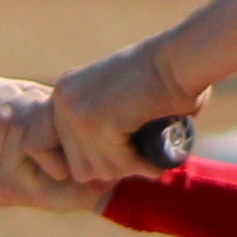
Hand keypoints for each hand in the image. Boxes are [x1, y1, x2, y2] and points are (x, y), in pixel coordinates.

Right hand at [0, 67, 111, 212]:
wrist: (101, 171)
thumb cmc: (58, 133)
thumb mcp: (15, 104)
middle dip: (8, 97)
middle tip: (36, 108)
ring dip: (27, 105)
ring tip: (49, 119)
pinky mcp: (14, 186)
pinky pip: (17, 131)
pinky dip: (36, 118)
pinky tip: (53, 132)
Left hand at [43, 39, 201, 186]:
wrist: (183, 58)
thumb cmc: (166, 77)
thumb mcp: (119, 101)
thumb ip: (101, 130)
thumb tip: (97, 178)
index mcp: (65, 92)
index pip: (53, 147)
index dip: (86, 161)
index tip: (116, 161)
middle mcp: (63, 100)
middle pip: (78, 164)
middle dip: (112, 168)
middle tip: (141, 160)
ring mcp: (78, 112)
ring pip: (98, 169)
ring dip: (128, 169)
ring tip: (150, 158)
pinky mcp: (98, 122)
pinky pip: (117, 164)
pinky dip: (140, 167)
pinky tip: (156, 162)